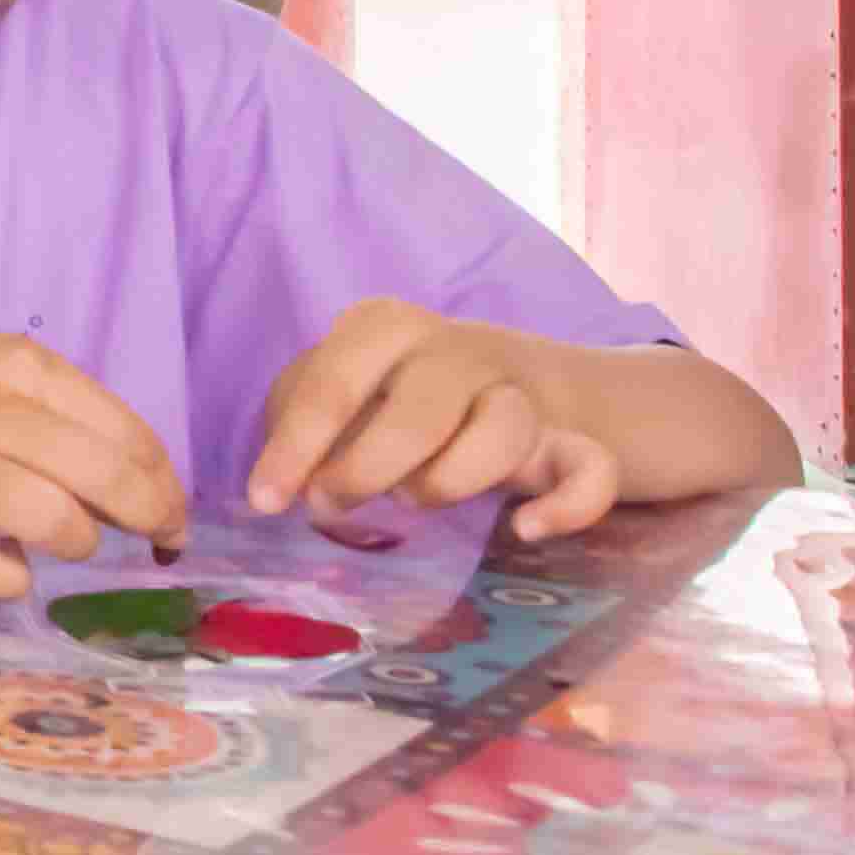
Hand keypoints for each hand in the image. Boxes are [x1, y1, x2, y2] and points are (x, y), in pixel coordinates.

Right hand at [0, 324, 184, 601]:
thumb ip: (62, 410)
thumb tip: (136, 486)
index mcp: (21, 366)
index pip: (128, 432)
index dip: (168, 484)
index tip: (173, 514)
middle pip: (107, 476)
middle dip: (153, 518)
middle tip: (160, 540)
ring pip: (55, 522)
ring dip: (79, 544)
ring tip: (65, 542)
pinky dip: (11, 581)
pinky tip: (7, 567)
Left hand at [247, 301, 623, 540]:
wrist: (519, 380)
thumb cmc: (396, 392)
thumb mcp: (343, 389)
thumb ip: (307, 422)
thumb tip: (281, 484)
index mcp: (385, 327)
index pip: (333, 383)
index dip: (295, 448)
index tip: (267, 501)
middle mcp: (457, 348)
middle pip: (417, 412)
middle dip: (367, 471)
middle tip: (336, 504)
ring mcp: (519, 392)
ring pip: (504, 430)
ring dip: (450, 481)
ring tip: (417, 498)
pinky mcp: (571, 439)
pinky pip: (587, 467)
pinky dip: (566, 503)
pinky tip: (526, 527)